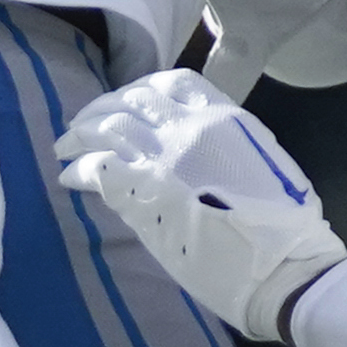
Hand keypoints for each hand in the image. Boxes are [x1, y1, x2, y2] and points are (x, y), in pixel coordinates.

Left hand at [54, 69, 346, 342]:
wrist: (279, 264)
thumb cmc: (282, 226)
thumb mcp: (260, 162)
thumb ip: (224, 146)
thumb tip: (195, 150)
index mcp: (225, 117)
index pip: (173, 83)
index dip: (140, 89)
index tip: (125, 102)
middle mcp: (191, 127)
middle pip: (132, 100)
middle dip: (102, 109)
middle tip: (82, 126)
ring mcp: (164, 157)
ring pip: (107, 128)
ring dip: (80, 136)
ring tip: (65, 147)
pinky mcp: (143, 194)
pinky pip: (97, 168)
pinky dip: (77, 170)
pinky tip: (68, 178)